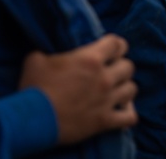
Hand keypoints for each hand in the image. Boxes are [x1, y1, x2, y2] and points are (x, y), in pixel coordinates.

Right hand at [20, 34, 137, 144]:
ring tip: (116, 90)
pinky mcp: (105, 121)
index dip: (117, 46)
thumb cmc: (34, 87)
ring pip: (132, 89)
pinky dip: (128, 112)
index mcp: (90, 59)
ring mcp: (107, 100)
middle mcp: (104, 78)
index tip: (113, 50)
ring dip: (125, 88)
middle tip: (111, 71)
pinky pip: (130, 116)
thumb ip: (49, 52)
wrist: (33, 120)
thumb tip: (48, 54)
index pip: (117, 44)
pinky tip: (121, 109)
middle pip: (129, 67)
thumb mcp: (36, 59)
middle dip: (121, 67)